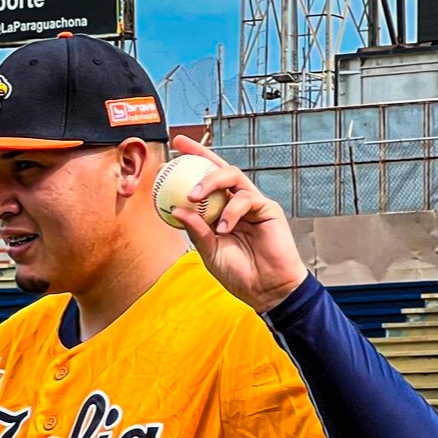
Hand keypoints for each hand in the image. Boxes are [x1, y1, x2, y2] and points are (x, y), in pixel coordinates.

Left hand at [166, 135, 308, 312]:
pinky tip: (222, 228)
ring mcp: (253, 204)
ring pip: (233, 176)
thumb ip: (196, 230)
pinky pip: (246, 199)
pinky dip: (231, 211)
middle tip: (180, 148)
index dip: (190, 165)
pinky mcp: (267, 209)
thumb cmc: (239, 273)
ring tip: (194, 196)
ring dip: (210, 182)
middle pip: (220, 168)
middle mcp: (236, 202)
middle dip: (200, 153)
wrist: (266, 290)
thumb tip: (176, 209)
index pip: (204, 183)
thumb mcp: (209, 252)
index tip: (170, 154)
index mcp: (220, 211)